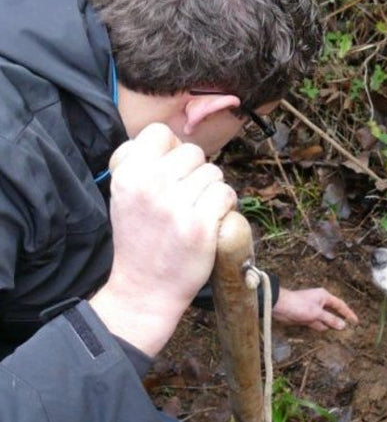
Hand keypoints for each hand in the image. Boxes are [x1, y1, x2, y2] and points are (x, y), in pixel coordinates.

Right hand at [90, 123, 236, 355]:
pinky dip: (226, 206)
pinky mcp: (199, 226)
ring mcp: (176, 206)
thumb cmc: (139, 239)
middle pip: (194, 153)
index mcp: (128, 174)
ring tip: (198, 211)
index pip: (160, 133)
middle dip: (197, 173)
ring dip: (213, 190)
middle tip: (188, 199)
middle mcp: (150, 185)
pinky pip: (226, 194)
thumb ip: (142, 165)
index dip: (173, 150)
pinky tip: (212, 221)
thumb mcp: (123, 195)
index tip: (173, 172)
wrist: (144, 288)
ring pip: (214, 173)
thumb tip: (173, 141)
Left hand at [272, 287, 358, 330]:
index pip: (340, 305)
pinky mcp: (307, 318)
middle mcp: (320, 303)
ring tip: (341, 335)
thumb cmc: (299, 305)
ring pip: (326, 319)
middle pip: (333, 312)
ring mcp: (313, 311)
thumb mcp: (317, 313)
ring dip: (331, 326)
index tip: (356, 321)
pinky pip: (318, 324)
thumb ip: (330, 319)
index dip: (348, 313)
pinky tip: (328, 334)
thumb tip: (343, 326)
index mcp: (324, 297)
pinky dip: (322, 328)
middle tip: (350, 329)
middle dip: (340, 320)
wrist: (280, 307)